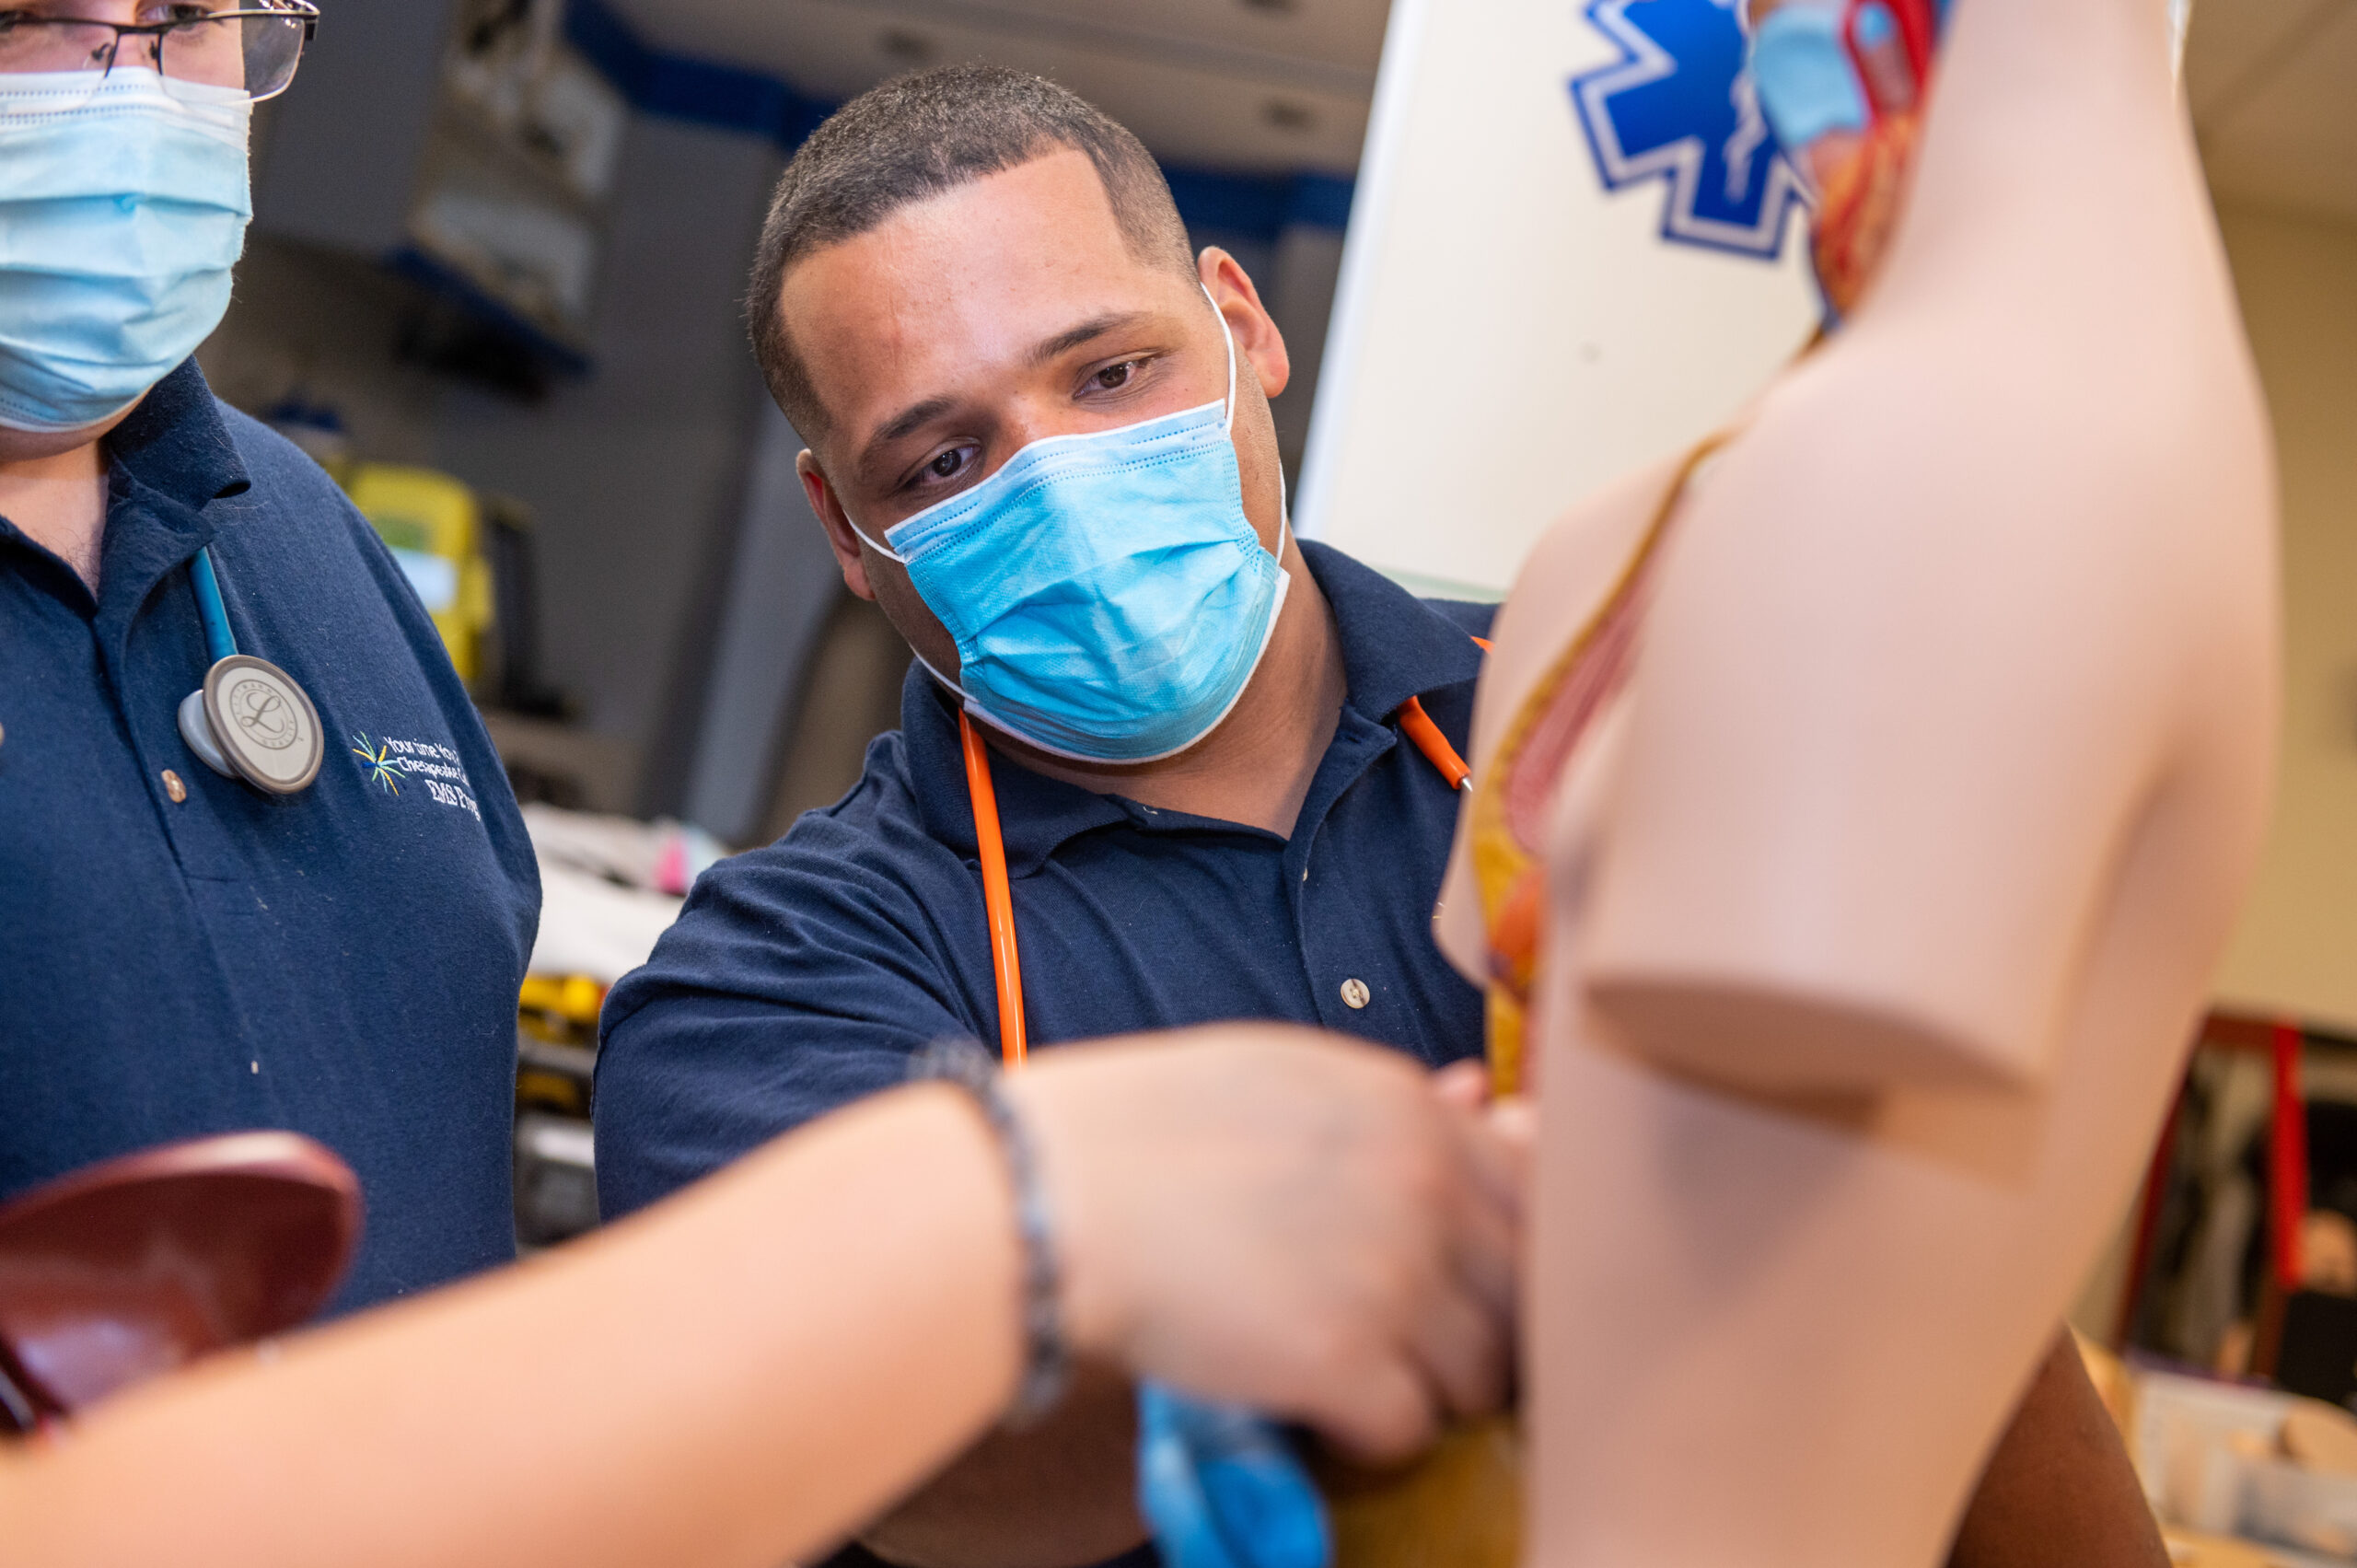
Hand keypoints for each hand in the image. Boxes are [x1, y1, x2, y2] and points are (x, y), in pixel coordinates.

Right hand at [1005, 1026, 1521, 1464]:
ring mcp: (1390, 1275)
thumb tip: (1479, 1101)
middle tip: (1410, 1344)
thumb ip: (1389, 1103)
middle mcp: (1422, 1186)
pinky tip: (1318, 1406)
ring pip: (1480, 1374)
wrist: (1048, 1194)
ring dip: (1426, 1386)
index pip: (1538, 1196)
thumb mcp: (1280, 1076)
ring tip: (1353, 1371)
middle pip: (1524, 1294)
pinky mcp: (1342, 1361)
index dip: (1505, 1253)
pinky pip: (1411, 1430)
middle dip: (1477, 1328)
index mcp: (1410, 1109)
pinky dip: (1370, 1435)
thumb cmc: (1141, 1129)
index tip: (1467, 1283)